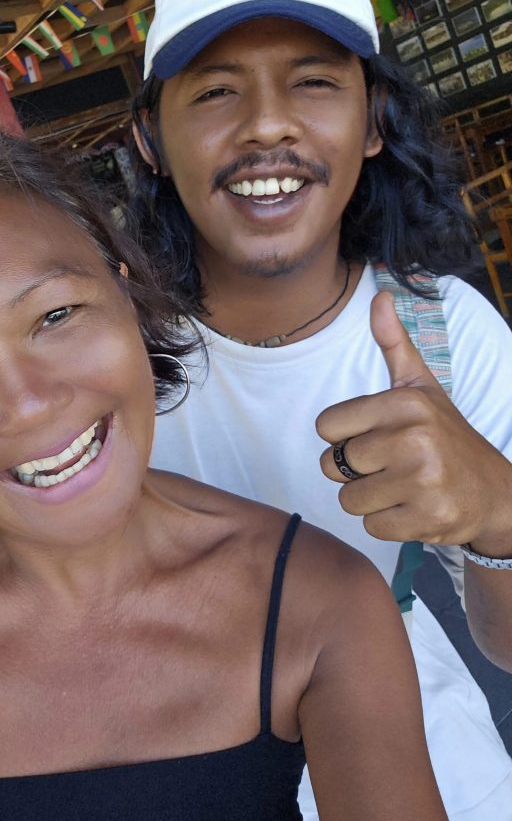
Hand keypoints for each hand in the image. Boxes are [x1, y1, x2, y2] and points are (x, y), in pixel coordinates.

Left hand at [317, 291, 511, 553]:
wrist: (494, 491)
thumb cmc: (445, 436)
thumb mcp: (421, 387)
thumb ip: (395, 344)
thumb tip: (379, 294)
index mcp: (405, 404)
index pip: (326, 427)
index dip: (343, 437)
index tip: (374, 437)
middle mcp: (414, 438)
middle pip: (332, 465)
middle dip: (354, 472)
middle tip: (390, 466)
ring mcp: (422, 480)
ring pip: (348, 500)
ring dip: (369, 499)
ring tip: (401, 487)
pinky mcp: (427, 518)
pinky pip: (371, 525)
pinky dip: (387, 523)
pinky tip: (412, 508)